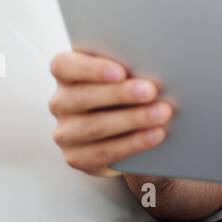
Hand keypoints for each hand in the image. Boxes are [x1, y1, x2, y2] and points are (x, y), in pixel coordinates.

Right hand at [48, 50, 171, 177]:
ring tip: (162, 113)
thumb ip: (130, 65)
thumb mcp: (126, 73)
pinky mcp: (77, 157)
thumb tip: (156, 64)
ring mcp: (66, 132)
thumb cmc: (128, 89)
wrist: (128, 131)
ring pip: (94, 126)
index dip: (91, 68)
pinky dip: (133, 143)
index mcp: (66, 73)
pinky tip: (155, 135)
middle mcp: (60, 102)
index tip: (121, 72)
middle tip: (151, 91)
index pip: (64, 65)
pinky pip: (104, 152)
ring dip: (132, 119)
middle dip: (120, 94)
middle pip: (83, 97)